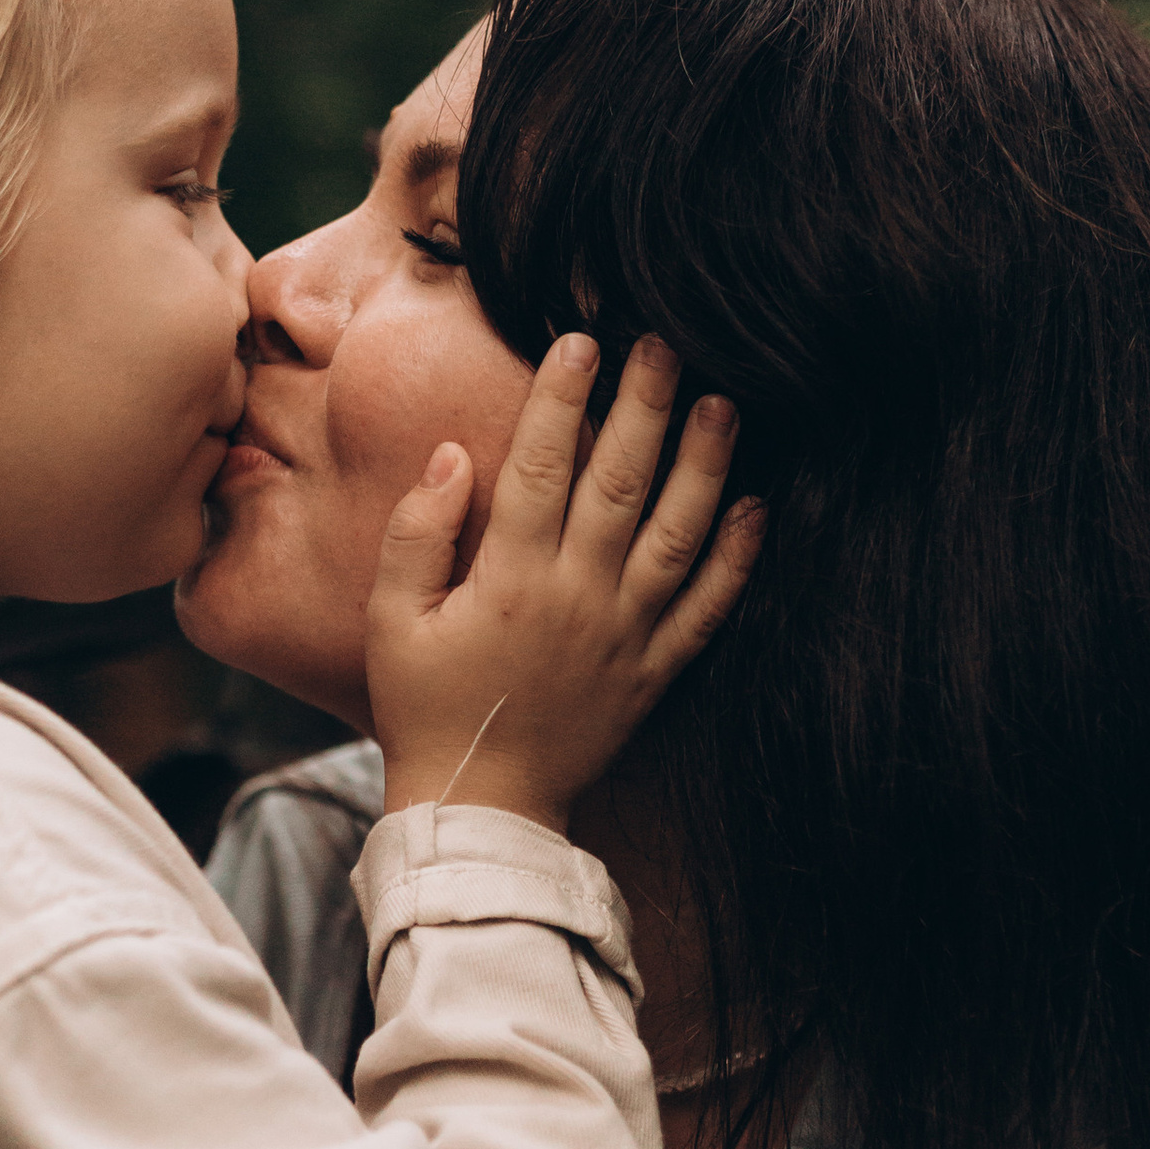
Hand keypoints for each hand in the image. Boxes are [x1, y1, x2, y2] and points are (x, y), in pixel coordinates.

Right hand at [367, 333, 762, 828]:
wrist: (482, 808)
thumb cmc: (425, 707)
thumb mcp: (392, 620)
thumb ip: (416, 533)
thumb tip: (453, 455)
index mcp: (510, 579)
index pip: (541, 465)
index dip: (562, 396)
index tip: (579, 340)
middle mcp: (578, 598)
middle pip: (621, 482)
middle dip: (645, 405)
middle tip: (663, 344)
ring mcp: (625, 635)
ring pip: (678, 534)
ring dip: (705, 464)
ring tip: (724, 404)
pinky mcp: (655, 671)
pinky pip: (708, 609)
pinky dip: (738, 558)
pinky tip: (757, 505)